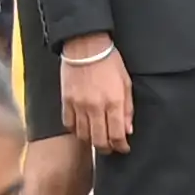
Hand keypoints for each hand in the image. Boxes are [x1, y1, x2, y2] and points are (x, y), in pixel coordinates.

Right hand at [60, 41, 136, 156]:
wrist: (85, 45)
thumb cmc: (109, 61)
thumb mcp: (126, 83)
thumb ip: (128, 109)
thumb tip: (128, 130)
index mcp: (113, 102)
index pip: (117, 135)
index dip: (121, 147)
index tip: (123, 148)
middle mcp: (95, 107)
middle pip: (99, 141)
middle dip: (107, 149)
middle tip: (110, 148)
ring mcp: (79, 105)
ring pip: (83, 136)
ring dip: (91, 141)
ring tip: (97, 138)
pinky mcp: (66, 101)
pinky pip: (69, 124)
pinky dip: (76, 130)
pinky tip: (82, 128)